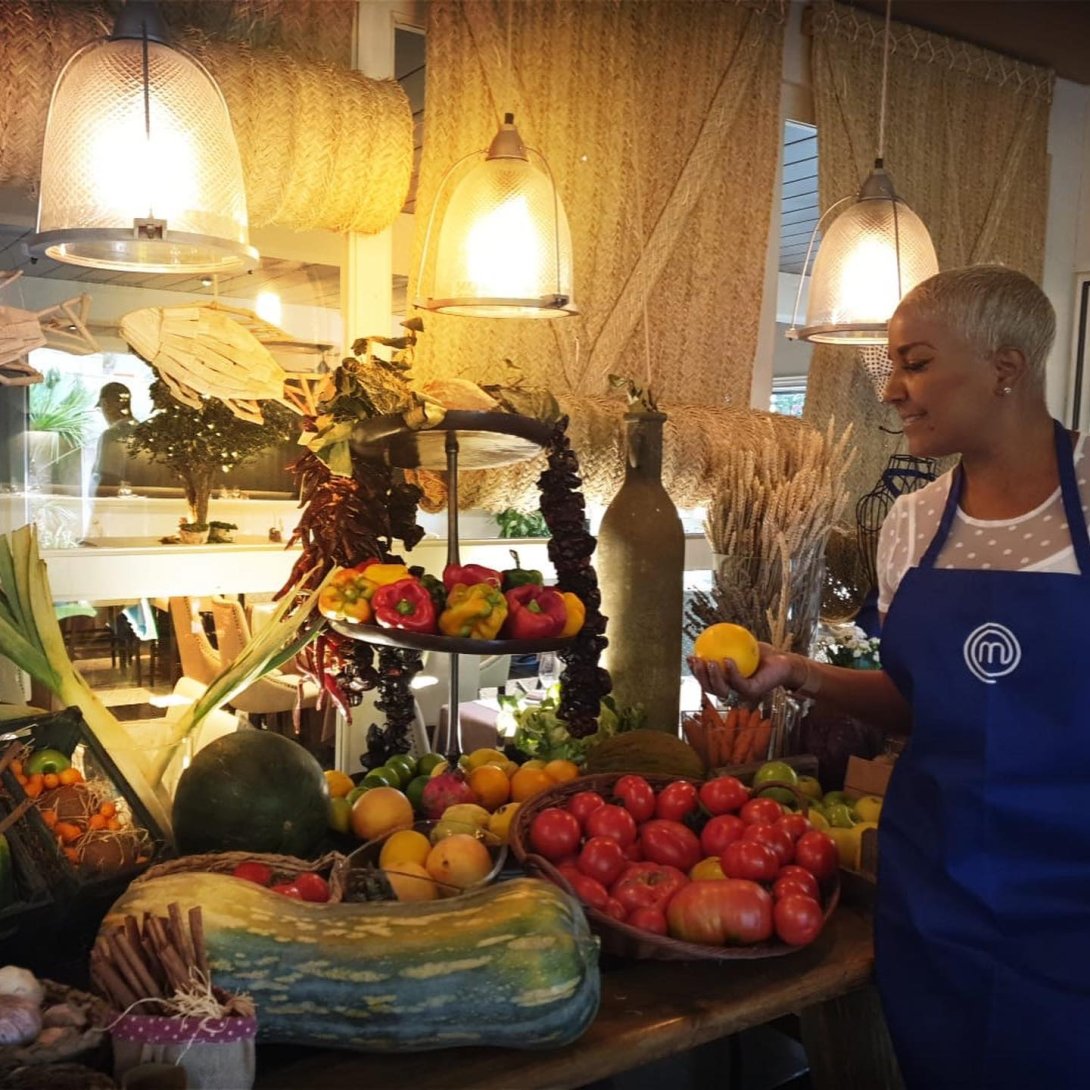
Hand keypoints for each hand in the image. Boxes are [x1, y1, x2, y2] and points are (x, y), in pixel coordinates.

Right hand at [688, 642, 803, 701]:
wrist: (784, 661)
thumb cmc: (761, 653)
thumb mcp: (740, 646)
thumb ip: (724, 644)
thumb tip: (706, 635)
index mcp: (726, 682)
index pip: (706, 680)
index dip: (695, 671)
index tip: (689, 656)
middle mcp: (732, 691)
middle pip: (710, 688)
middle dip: (700, 677)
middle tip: (696, 660)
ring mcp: (742, 693)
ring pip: (722, 689)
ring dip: (713, 677)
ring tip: (709, 662)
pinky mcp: (754, 691)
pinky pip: (739, 683)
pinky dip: (732, 672)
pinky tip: (727, 660)